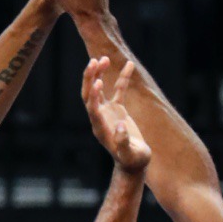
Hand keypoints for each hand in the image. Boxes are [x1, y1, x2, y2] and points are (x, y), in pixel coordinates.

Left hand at [82, 56, 150, 172]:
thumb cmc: (132, 160)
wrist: (133, 163)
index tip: (97, 82)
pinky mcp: (117, 110)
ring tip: (104, 58)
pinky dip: (123, 78)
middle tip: (94, 61)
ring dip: (99, 74)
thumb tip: (120, 127)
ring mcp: (107, 112)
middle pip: (89, 95)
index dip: (93, 95)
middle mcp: (100, 117)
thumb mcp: (130, 154)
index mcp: (100, 127)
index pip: (92, 108)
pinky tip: (130, 64)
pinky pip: (118, 90)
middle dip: (90, 79)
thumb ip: (123, 142)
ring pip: (99, 89)